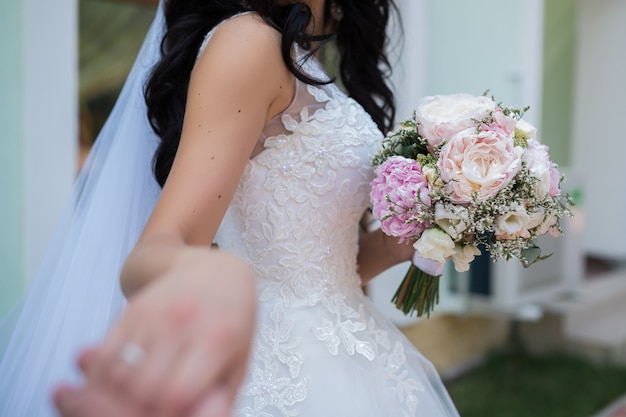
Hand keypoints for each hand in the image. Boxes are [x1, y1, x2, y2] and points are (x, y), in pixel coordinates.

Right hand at [55, 249, 255, 416]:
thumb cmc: (232, 323)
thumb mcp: (239, 360)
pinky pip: (104, 355)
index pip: (177, 394)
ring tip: (133, 400)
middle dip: (142, 409)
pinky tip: (120, 384)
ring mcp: (154, 315)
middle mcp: (182, 323)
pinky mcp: (131, 311)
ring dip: (120, 396)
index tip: (171, 415)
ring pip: (117, 374)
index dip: (168, 414)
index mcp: (217, 339)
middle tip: (148, 411)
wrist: (216, 273)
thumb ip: (221, 398)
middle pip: (142, 388)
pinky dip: (104, 377)